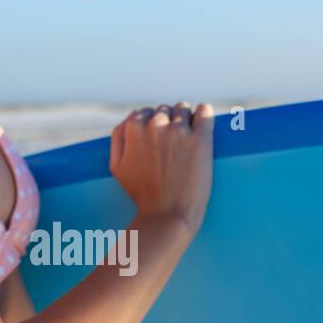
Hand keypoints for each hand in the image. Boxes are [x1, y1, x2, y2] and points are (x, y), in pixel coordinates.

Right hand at [109, 102, 213, 234]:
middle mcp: (154, 125)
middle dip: (167, 122)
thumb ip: (118, 137)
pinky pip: (205, 111)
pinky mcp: (200, 139)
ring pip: (183, 108)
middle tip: (172, 144)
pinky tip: (203, 120)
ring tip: (187, 138)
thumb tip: (131, 117)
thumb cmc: (142, 193)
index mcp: (133, 128)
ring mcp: (178, 131)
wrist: (167, 214)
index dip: (150, 126)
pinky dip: (204, 113)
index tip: (158, 140)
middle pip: (164, 109)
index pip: (144, 112)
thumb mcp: (117, 166)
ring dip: (185, 118)